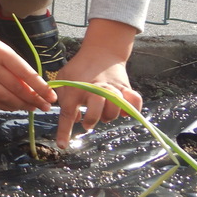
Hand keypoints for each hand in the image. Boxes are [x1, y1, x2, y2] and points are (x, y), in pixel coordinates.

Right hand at [0, 12, 56, 112]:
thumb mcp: (2, 50)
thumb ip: (16, 68)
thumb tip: (35, 90)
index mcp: (0, 52)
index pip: (25, 73)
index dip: (40, 87)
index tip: (52, 97)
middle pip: (16, 88)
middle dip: (33, 100)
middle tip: (45, 107)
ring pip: (4, 97)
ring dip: (21, 105)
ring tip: (31, 108)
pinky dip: (5, 106)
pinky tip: (14, 106)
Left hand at [53, 18, 140, 147]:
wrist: (100, 51)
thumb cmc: (78, 68)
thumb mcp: (63, 79)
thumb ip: (64, 98)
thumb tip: (74, 119)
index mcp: (75, 90)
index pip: (67, 114)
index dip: (64, 132)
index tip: (62, 146)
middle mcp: (93, 90)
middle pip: (96, 113)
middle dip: (92, 120)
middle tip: (88, 121)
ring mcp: (111, 89)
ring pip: (114, 110)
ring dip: (109, 115)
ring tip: (104, 111)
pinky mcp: (125, 87)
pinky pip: (134, 101)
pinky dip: (132, 108)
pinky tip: (125, 110)